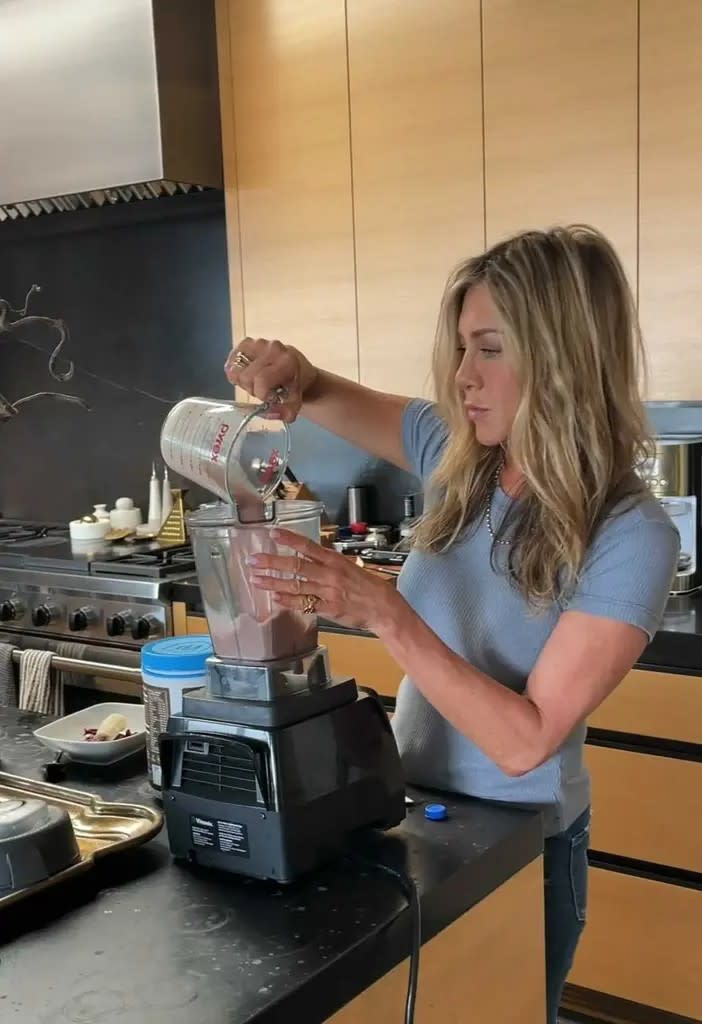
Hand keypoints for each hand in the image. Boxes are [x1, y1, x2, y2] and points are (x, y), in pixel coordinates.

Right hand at [224, 337, 317, 423]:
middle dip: (252, 388)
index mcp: (287, 362)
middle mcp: (273, 348)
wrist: (298, 368)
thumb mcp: (294, 405)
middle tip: (263, 389)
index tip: (270, 397)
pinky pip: (232, 361)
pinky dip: (236, 371)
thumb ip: (283, 412)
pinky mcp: (247, 342)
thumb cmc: (293, 387)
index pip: (261, 381)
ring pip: (235, 368)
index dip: (262, 394)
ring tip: (255, 381)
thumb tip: (269, 412)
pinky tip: (247, 374)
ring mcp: (259, 342)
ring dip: (243, 380)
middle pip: (246, 376)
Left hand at [247, 528, 400, 630]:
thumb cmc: (368, 586)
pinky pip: (304, 604)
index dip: (289, 539)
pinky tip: (275, 599)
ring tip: (256, 580)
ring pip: (296, 586)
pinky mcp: (328, 609)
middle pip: (296, 566)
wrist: (383, 607)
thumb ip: (328, 563)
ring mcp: (327, 592)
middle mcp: (329, 574)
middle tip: (254, 560)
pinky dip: (288, 601)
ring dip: (274, 583)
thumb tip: (308, 556)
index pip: (308, 546)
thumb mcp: (350, 566)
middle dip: (272, 562)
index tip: (272, 533)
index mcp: (335, 560)